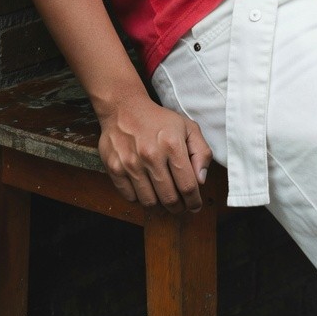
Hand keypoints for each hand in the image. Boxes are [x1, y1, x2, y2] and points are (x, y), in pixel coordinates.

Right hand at [97, 93, 211, 212]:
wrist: (124, 108)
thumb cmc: (158, 120)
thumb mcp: (187, 127)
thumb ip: (201, 152)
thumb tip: (201, 180)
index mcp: (172, 144)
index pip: (188, 186)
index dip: (194, 201)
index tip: (195, 205)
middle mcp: (151, 155)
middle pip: (170, 199)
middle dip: (179, 207)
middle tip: (180, 204)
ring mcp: (131, 163)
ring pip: (150, 202)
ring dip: (160, 206)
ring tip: (163, 197)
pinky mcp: (114, 168)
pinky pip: (131, 198)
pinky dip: (140, 198)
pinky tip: (146, 188)